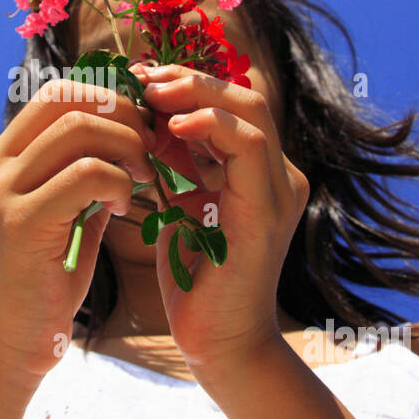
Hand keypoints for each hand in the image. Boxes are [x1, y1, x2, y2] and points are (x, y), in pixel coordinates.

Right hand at [0, 78, 154, 386]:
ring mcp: (1, 192)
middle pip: (68, 98)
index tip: (143, 130)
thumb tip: (129, 136)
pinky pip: (86, 174)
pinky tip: (122, 208)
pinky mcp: (19, 222)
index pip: (56, 94)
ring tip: (142, 177)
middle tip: (153, 149)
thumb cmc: (42, 286)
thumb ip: (84, 177)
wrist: (9, 349)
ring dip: (126, 146)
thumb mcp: (64, 218)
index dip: (108, 100)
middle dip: (122, 115)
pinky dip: (117, 182)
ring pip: (79, 128)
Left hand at [133, 63, 310, 375]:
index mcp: (258, 171)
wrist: (217, 343)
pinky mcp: (269, 209)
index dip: (186, 84)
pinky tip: (173, 124)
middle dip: (190, 79)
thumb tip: (145, 115)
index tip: (138, 79)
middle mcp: (278, 174)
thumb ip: (173, 163)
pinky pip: (248, 146)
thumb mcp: (178, 205)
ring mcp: (281, 189)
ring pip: (250, 111)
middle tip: (142, 75)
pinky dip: (210, 126)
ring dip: (197, 93)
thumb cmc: (193, 280)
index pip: (229, 106)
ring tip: (152, 91)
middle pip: (244, 97)